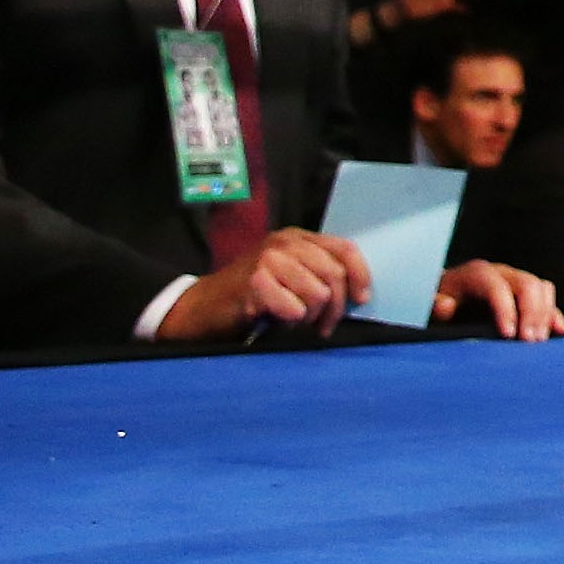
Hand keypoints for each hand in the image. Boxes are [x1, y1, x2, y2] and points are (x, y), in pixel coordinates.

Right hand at [160, 226, 374, 340]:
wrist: (202, 307)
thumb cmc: (251, 296)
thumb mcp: (289, 276)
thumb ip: (318, 274)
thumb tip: (358, 293)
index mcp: (297, 237)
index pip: (344, 249)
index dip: (360, 274)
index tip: (361, 299)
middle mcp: (284, 243)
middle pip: (334, 274)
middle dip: (333, 307)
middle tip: (321, 327)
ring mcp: (268, 260)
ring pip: (317, 293)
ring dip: (310, 316)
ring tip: (295, 322)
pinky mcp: (253, 283)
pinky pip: (293, 308)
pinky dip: (290, 321)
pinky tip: (278, 321)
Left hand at [433, 258, 563, 340]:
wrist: (445, 296)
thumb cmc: (438, 302)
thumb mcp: (429, 303)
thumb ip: (433, 305)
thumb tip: (446, 305)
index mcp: (477, 273)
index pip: (497, 287)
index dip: (505, 309)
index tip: (508, 335)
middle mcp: (501, 273)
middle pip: (527, 284)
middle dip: (531, 313)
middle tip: (529, 342)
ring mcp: (516, 282)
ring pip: (541, 289)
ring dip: (545, 315)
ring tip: (539, 341)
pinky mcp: (525, 295)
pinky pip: (547, 299)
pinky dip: (554, 314)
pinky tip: (559, 331)